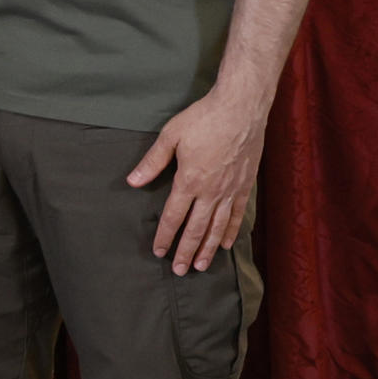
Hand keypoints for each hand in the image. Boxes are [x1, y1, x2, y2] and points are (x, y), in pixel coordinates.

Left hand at [127, 87, 267, 274]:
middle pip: (197, 229)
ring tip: (200, 265)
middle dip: (186, 251)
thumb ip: (152, 162)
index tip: (159, 252)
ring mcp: (231, 189)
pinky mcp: (246, 184)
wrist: (241, 108)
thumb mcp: (171, 136)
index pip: (173, 216)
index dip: (165, 236)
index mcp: (189, 181)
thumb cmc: (204, 118)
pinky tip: (227, 244)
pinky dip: (232, 231)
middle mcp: (211, 191)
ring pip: (218, 227)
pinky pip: (238, 214)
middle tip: (179, 270)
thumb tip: (132, 182)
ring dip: (209, 248)